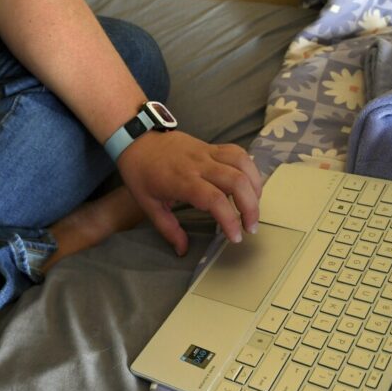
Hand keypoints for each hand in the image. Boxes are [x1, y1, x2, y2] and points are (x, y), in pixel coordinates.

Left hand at [117, 131, 262, 255]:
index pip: (214, 199)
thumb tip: (182, 250)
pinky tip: (249, 184)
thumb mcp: (148, 205)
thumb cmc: (140, 174)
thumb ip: (168, 229)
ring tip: (254, 206)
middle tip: (251, 227)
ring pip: (242, 164)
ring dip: (255, 186)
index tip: (234, 237)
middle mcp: (199, 165)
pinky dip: (250, 168)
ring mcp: (207, 152)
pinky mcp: (212, 146)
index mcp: (182, 181)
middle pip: (236, 181)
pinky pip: (238, 152)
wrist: (136, 140)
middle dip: (251, 207)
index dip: (229, 219)